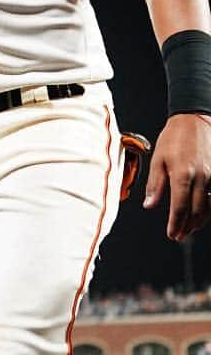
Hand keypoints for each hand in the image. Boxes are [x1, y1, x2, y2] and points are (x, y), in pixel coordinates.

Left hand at [143, 113, 210, 240]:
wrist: (195, 119)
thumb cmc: (175, 137)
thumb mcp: (158, 159)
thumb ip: (155, 185)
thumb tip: (149, 205)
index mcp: (183, 174)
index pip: (180, 208)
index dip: (176, 224)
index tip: (172, 234)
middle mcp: (202, 177)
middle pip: (196, 211)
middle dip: (187, 226)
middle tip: (179, 235)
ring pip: (209, 207)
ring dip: (200, 220)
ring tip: (190, 227)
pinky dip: (209, 208)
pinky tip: (202, 212)